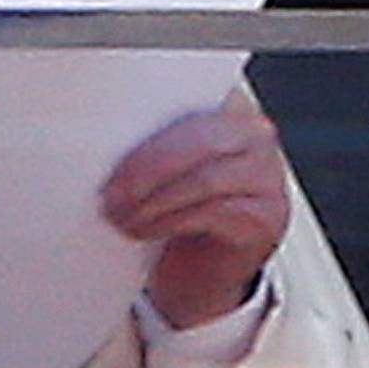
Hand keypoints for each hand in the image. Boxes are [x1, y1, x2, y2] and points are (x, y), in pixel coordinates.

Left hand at [99, 89, 290, 329]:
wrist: (202, 267)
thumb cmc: (178, 207)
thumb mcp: (163, 163)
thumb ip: (151, 138)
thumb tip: (102, 139)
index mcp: (227, 106)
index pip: (190, 100)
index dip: (148, 119)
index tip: (104, 138)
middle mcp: (256, 135)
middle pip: (200, 142)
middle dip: (147, 168)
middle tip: (111, 192)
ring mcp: (266, 177)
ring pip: (204, 180)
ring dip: (153, 201)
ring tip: (120, 215)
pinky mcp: (265, 217)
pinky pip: (213, 213)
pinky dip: (169, 222)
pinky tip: (143, 230)